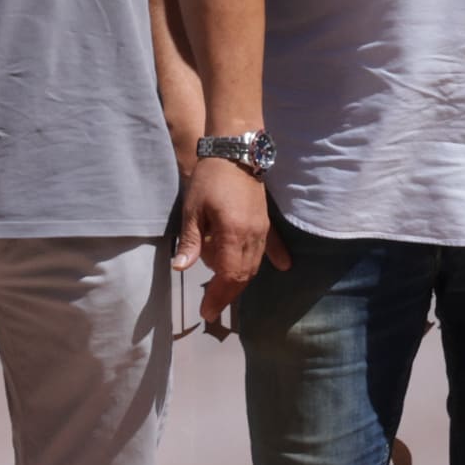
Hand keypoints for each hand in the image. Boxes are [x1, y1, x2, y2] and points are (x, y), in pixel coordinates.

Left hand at [176, 155, 269, 321]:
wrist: (235, 151)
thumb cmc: (210, 179)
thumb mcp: (193, 209)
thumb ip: (191, 241)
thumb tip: (181, 268)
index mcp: (233, 234)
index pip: (228, 275)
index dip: (218, 296)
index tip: (206, 312)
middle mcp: (252, 236)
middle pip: (244, 275)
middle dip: (228, 294)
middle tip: (211, 309)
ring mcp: (263, 229)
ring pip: (255, 265)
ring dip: (241, 280)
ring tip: (224, 291)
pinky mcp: (266, 221)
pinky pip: (272, 245)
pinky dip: (276, 257)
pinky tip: (284, 267)